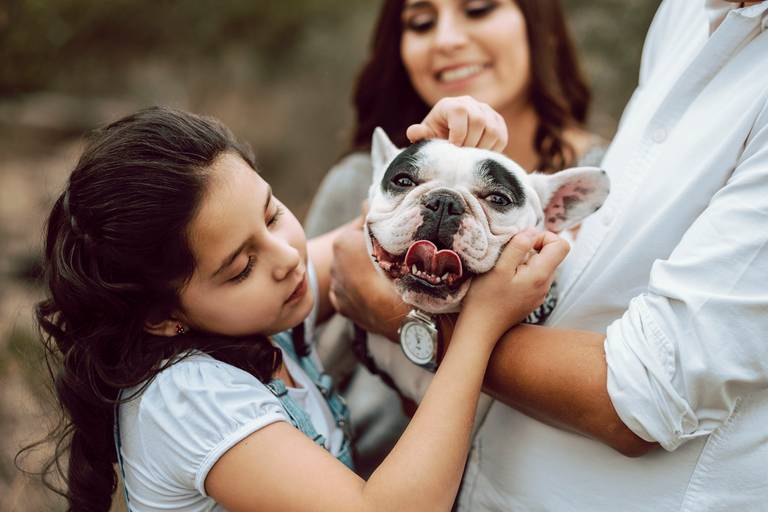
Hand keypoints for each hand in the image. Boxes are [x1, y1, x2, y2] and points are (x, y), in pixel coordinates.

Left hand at [329, 216, 408, 340]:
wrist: (406, 314)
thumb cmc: (403, 270)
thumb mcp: (393, 234)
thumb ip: (377, 214)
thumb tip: (370, 200)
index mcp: (342, 242)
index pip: (361, 227)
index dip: (378, 229)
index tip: (391, 235)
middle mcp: (334, 265)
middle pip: (354, 251)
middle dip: (368, 251)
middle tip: (391, 255)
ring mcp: (337, 289)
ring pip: (351, 273)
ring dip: (363, 272)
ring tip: (386, 276)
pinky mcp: (343, 309)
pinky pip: (351, 294)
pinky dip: (361, 292)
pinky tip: (377, 292)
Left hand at [406, 96, 507, 151]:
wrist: (450, 137)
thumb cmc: (436, 137)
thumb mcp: (426, 136)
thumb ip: (419, 134)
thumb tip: (413, 132)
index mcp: (450, 104)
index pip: (460, 112)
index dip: (458, 134)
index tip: (453, 148)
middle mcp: (470, 103)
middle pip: (479, 121)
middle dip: (470, 143)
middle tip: (462, 156)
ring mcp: (486, 111)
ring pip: (493, 130)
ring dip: (482, 148)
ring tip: (470, 156)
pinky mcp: (498, 122)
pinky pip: (502, 137)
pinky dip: (492, 150)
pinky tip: (480, 154)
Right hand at [457, 229, 569, 344]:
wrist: (480, 328)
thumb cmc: (486, 298)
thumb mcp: (499, 267)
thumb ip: (518, 246)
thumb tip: (531, 231)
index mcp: (541, 275)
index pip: (562, 245)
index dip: (544, 237)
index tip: (522, 243)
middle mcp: (545, 285)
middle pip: (551, 254)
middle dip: (531, 248)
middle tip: (508, 256)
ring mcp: (539, 294)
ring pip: (541, 265)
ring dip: (525, 260)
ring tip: (504, 269)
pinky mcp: (531, 299)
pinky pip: (533, 277)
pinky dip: (521, 272)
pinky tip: (504, 281)